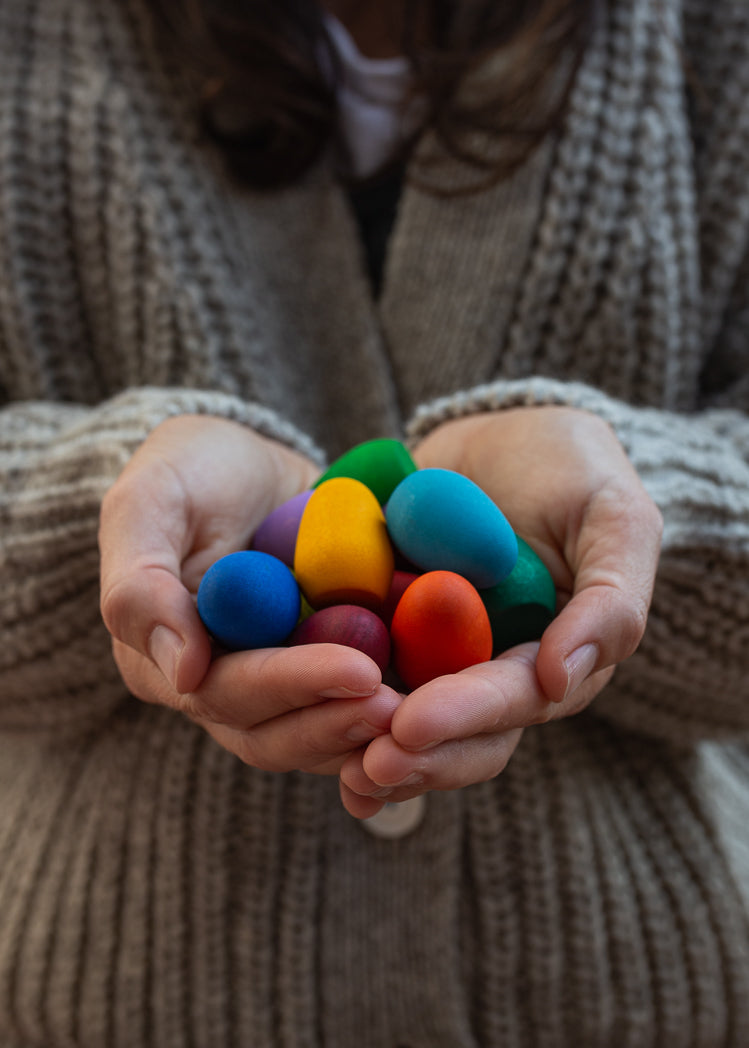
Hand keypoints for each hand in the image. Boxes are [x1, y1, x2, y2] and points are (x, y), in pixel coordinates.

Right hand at [99, 415, 400, 773]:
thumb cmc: (191, 470)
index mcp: (164, 659)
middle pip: (275, 732)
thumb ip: (142, 583)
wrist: (248, 463)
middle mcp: (217, 686)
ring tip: (431, 710)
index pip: (227, 692)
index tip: (359, 670)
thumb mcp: (150, 501)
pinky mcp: (321, 670)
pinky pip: (355, 703)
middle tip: (405, 706)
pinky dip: (394, 703)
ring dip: (370, 730)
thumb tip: (183, 673)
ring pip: (318, 733)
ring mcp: (275, 683)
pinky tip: (443, 693)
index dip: (294, 685)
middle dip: (340, 722)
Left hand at [339, 406, 661, 816]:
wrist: (502, 433)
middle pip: (457, 734)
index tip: (412, 725)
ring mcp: (434, 655)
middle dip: (414, 755)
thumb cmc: (572, 469)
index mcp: (551, 658)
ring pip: (404, 720)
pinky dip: (328, 701)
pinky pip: (355, 670)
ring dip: (368, 748)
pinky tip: (293, 722)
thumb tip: (561, 680)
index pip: (514, 701)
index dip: (466, 718)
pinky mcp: (385, 628)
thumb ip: (610, 598)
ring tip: (333, 768)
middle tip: (364, 765)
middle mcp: (490, 671)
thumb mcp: (614, 518)